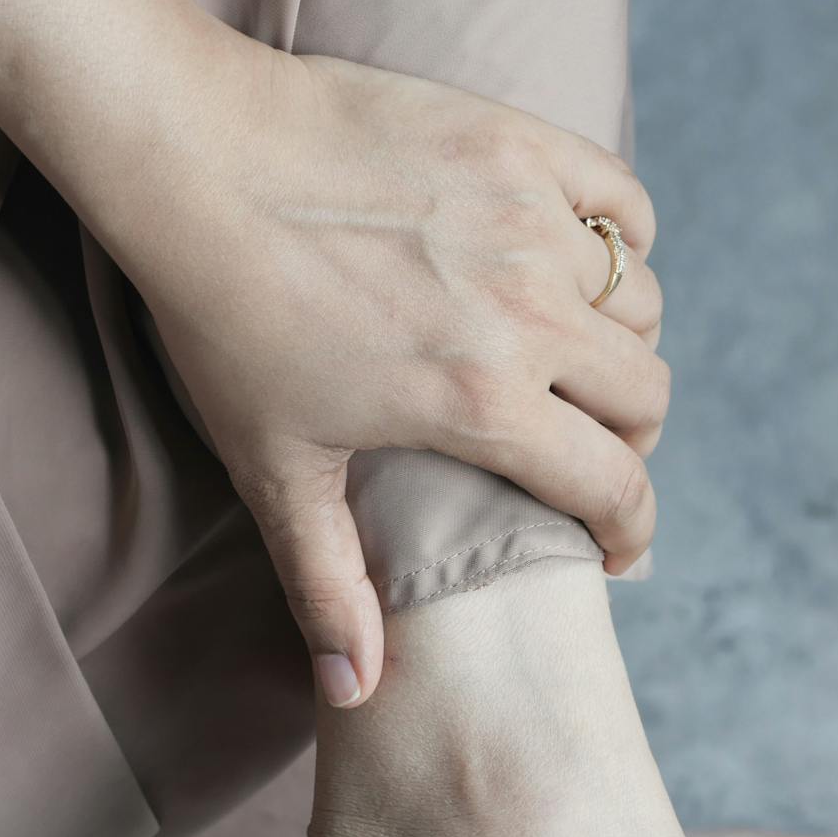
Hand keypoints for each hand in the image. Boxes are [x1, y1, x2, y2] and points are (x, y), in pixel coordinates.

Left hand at [93, 44, 670, 706]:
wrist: (190, 157)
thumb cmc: (225, 319)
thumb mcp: (274, 469)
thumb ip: (327, 584)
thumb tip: (357, 693)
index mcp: (483, 404)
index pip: (616, 484)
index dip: (632, 530)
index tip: (617, 547)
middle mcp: (528, 312)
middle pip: (647, 394)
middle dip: (629, 440)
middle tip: (585, 451)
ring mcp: (530, 220)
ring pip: (638, 301)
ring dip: (617, 341)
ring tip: (571, 360)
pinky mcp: (518, 144)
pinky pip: (621, 204)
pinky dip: (620, 239)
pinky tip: (575, 262)